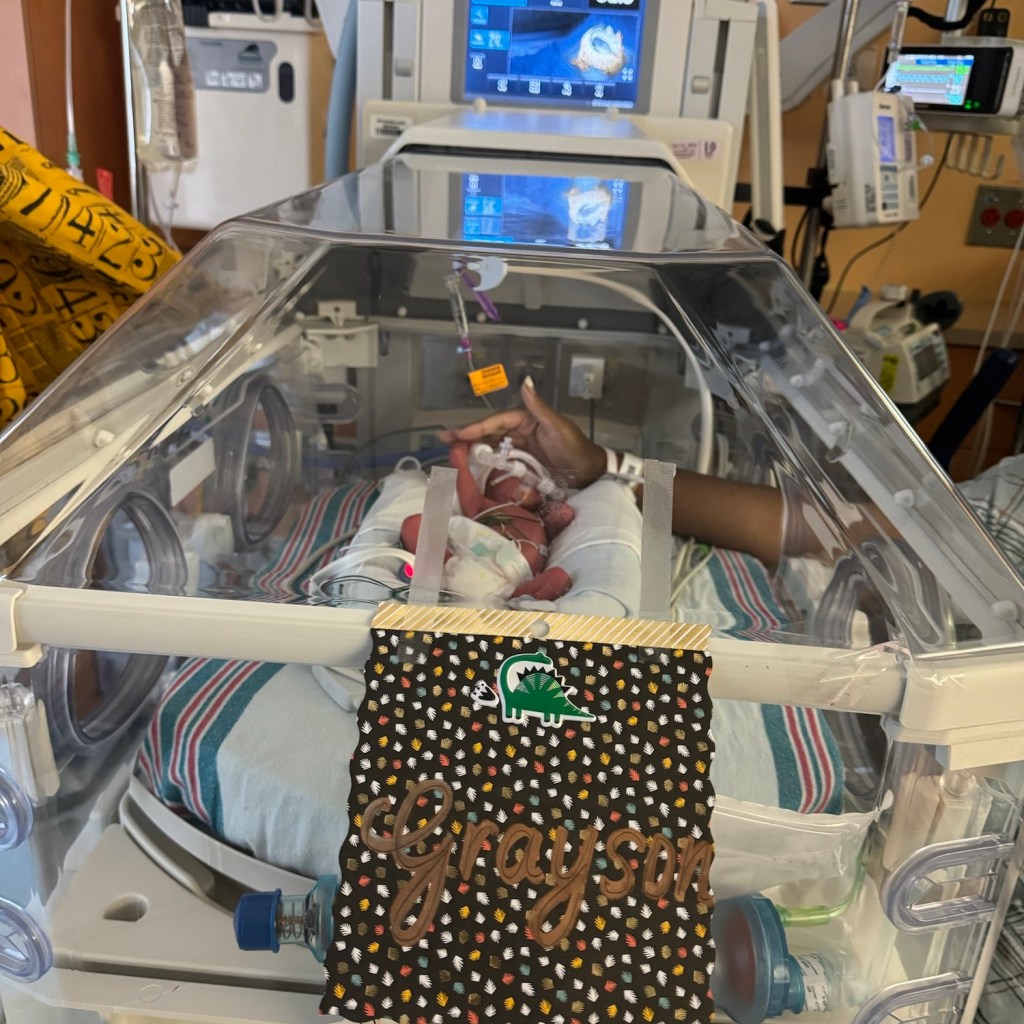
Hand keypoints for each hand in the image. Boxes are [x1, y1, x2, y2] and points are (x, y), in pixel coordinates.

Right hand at [439, 377, 606, 487]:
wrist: (588, 471)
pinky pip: (501, 462)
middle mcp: (521, 432)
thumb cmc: (575, 447)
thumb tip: (525, 382)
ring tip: (453, 453)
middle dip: (468, 436)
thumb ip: (538, 407)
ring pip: (493, 447)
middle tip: (445, 440)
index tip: (459, 433)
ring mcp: (521, 448)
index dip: (478, 427)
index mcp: (527, 419)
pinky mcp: (523, 464)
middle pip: (490, 433)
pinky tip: (472, 466)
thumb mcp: (557, 426)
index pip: (497, 422)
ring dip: (473, 449)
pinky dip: (487, 463)